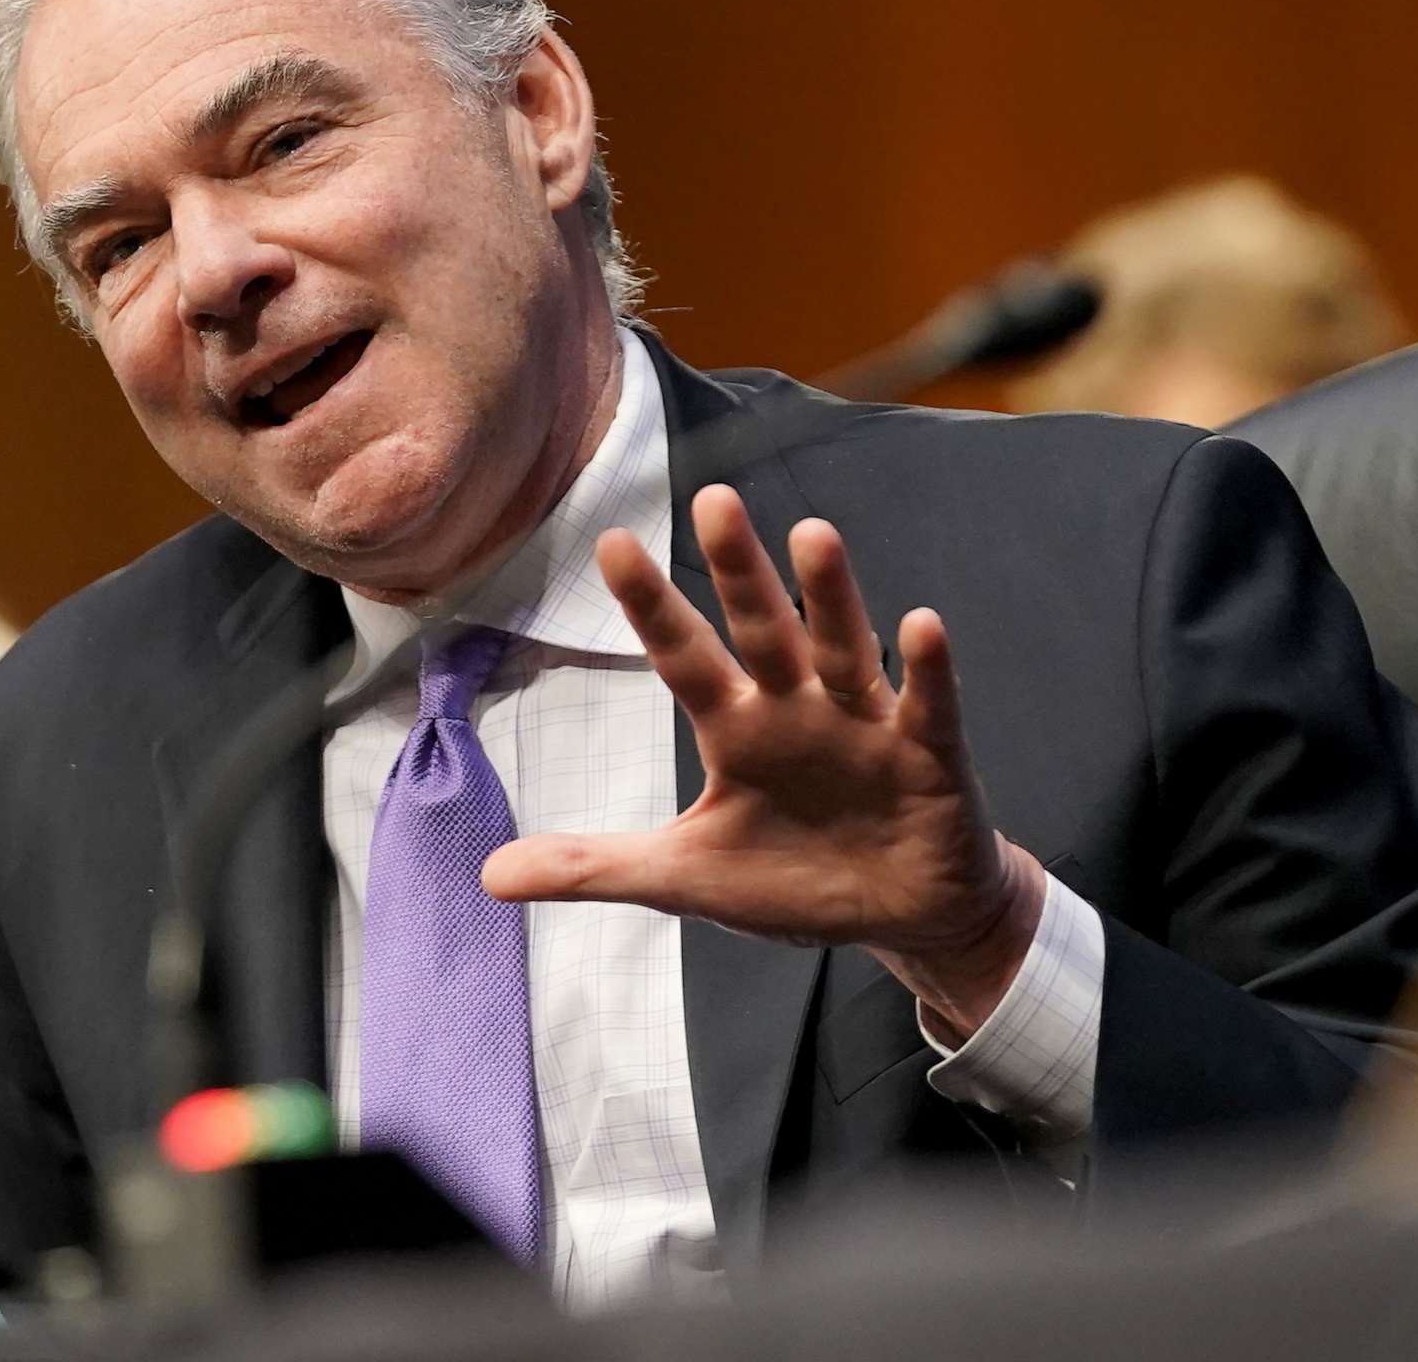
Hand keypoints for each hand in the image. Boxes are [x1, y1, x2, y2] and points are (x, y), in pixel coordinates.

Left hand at [481, 484, 1047, 1035]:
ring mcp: (864, 725)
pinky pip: (927, 707)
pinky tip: (921, 624)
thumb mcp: (686, 878)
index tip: (611, 543)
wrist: (901, 917)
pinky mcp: (929, 756)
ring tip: (813, 534)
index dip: (651, 606)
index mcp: (736, 728)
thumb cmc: (794, 878)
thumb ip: (594, 866)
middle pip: (761, 630)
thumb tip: (488, 875)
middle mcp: (796, 708)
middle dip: (740, 570)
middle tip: (713, 499)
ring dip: (830, 595)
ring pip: (842, 647)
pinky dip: (927, 670)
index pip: (684, 657)